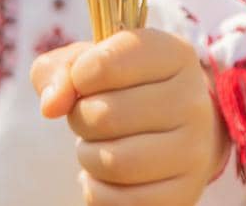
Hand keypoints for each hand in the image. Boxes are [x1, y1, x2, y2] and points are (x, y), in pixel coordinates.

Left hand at [29, 28, 232, 204]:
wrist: (175, 131)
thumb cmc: (124, 89)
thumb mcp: (91, 63)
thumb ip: (61, 70)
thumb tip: (51, 105)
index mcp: (174, 55)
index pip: (105, 64)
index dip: (79, 76)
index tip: (84, 81)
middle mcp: (192, 101)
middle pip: (105, 116)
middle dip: (81, 118)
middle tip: (91, 116)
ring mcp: (194, 151)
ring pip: (113, 162)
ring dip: (88, 156)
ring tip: (99, 144)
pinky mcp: (185, 193)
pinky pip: (122, 201)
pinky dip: (99, 190)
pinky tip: (109, 175)